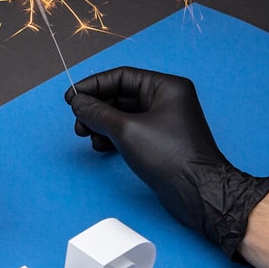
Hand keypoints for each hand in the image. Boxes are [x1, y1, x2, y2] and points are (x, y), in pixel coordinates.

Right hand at [65, 66, 268, 257]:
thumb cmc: (172, 157)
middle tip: (78, 122)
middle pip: (120, 96)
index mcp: (166, 87)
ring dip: (101, 124)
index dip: (93, 85)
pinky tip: (101, 146)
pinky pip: (128, 131)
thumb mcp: (126, 130)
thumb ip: (98, 113)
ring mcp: (163, 122)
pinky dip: (112, 137)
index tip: (72, 96)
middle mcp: (166, 101)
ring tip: (88, 137)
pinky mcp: (158, 142)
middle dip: (95, 109)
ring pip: (122, 115)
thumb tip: (79, 103)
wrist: (196, 191)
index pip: (121, 76)